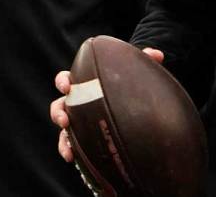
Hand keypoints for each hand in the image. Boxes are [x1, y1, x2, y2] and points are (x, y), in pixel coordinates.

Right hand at [51, 47, 164, 161]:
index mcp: (82, 84)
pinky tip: (74, 160)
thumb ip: (144, 59)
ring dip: (63, 139)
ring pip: (63, 131)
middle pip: (59, 106)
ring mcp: (78, 122)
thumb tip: (157, 55)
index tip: (67, 86)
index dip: (62, 82)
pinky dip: (71, 152)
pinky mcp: (83, 138)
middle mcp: (76, 103)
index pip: (65, 79)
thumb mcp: (133, 69)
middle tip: (65, 119)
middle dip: (58, 113)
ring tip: (69, 150)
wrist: (131, 100)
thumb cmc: (126, 81)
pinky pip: (73, 146)